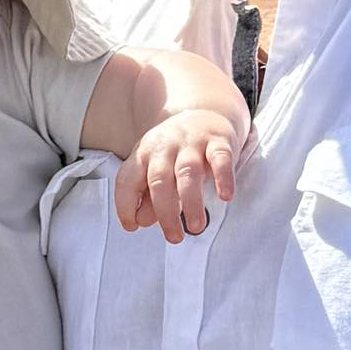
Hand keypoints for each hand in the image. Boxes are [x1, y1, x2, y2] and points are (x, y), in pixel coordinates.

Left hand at [115, 110, 243, 243]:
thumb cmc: (176, 150)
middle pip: (159, 180)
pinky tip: (225, 197)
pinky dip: (223, 178)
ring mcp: (192, 142)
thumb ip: (148, 197)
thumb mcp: (156, 169)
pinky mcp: (218, 141)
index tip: (132, 226)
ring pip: (187, 172)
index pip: (127, 180)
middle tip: (174, 237)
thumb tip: (142, 222)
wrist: (205, 112)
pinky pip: (220, 158)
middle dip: (165, 213)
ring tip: (196, 227)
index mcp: (143, 154)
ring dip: (191, 203)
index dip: (125, 205)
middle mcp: (165, 146)